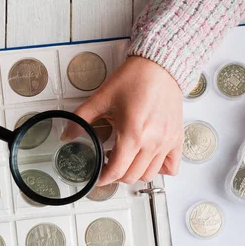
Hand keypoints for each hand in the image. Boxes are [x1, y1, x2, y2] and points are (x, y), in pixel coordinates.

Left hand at [64, 56, 182, 185]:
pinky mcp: (177, 139)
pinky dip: (159, 169)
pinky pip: (171, 167)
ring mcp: (166, 143)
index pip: (116, 170)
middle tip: (108, 165)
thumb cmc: (134, 79)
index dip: (103, 179)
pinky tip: (148, 159)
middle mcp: (152, 142)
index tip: (97, 178)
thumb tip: (67, 135)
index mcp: (132, 134)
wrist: (160, 66)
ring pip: (149, 175)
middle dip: (116, 175)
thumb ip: (81, 119)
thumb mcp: (101, 98)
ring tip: (126, 160)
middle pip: (131, 176)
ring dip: (135, 173)